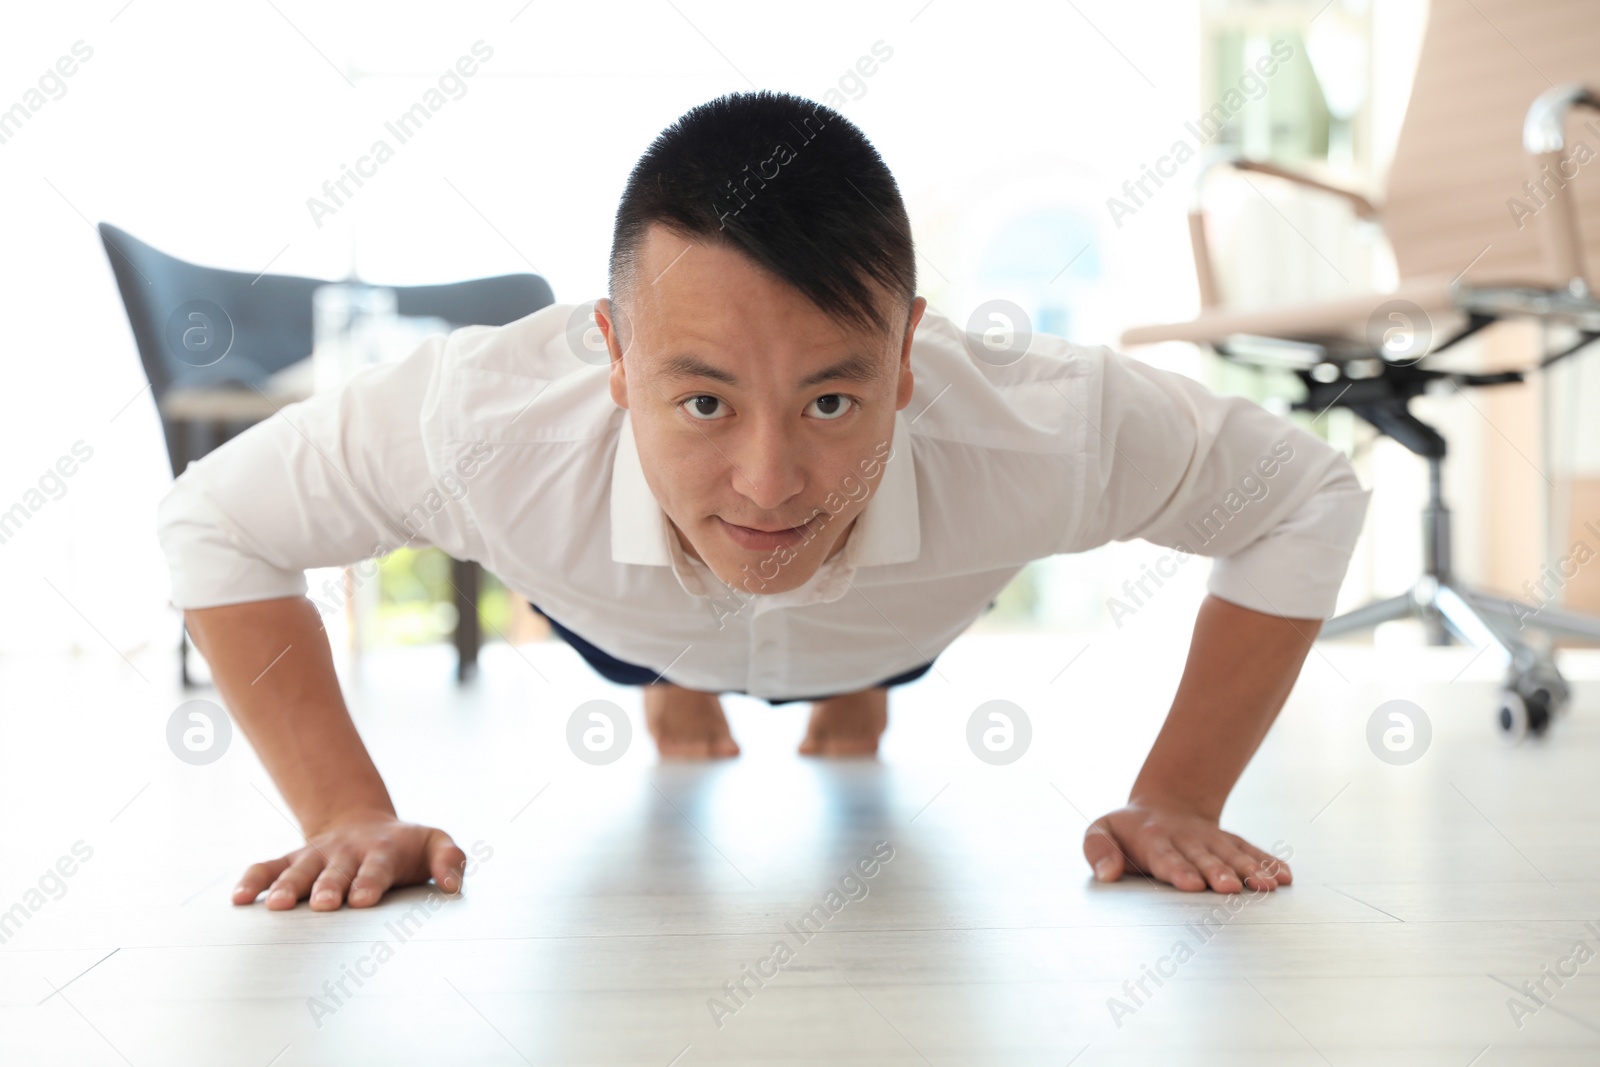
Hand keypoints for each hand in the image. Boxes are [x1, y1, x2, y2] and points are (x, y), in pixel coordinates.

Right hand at [232, 811, 466, 910]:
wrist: (367, 825)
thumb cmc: (407, 846)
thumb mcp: (436, 844)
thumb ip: (450, 861)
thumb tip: (454, 887)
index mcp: (383, 850)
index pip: (376, 867)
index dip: (369, 882)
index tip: (361, 900)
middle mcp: (346, 852)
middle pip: (335, 871)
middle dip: (328, 887)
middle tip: (322, 905)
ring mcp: (317, 855)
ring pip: (298, 869)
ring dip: (286, 886)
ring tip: (274, 906)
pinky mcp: (293, 859)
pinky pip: (268, 866)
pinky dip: (252, 879)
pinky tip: (238, 899)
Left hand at [1083, 802, 1290, 892]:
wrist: (1163, 806)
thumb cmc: (1127, 832)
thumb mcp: (1101, 832)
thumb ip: (1097, 850)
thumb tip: (1106, 874)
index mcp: (1154, 840)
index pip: (1167, 857)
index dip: (1179, 870)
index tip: (1191, 884)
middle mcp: (1187, 840)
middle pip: (1204, 858)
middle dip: (1217, 872)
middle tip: (1229, 888)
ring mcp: (1212, 841)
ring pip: (1234, 855)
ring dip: (1250, 870)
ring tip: (1267, 887)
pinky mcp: (1231, 843)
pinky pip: (1253, 851)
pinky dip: (1270, 863)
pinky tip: (1286, 878)